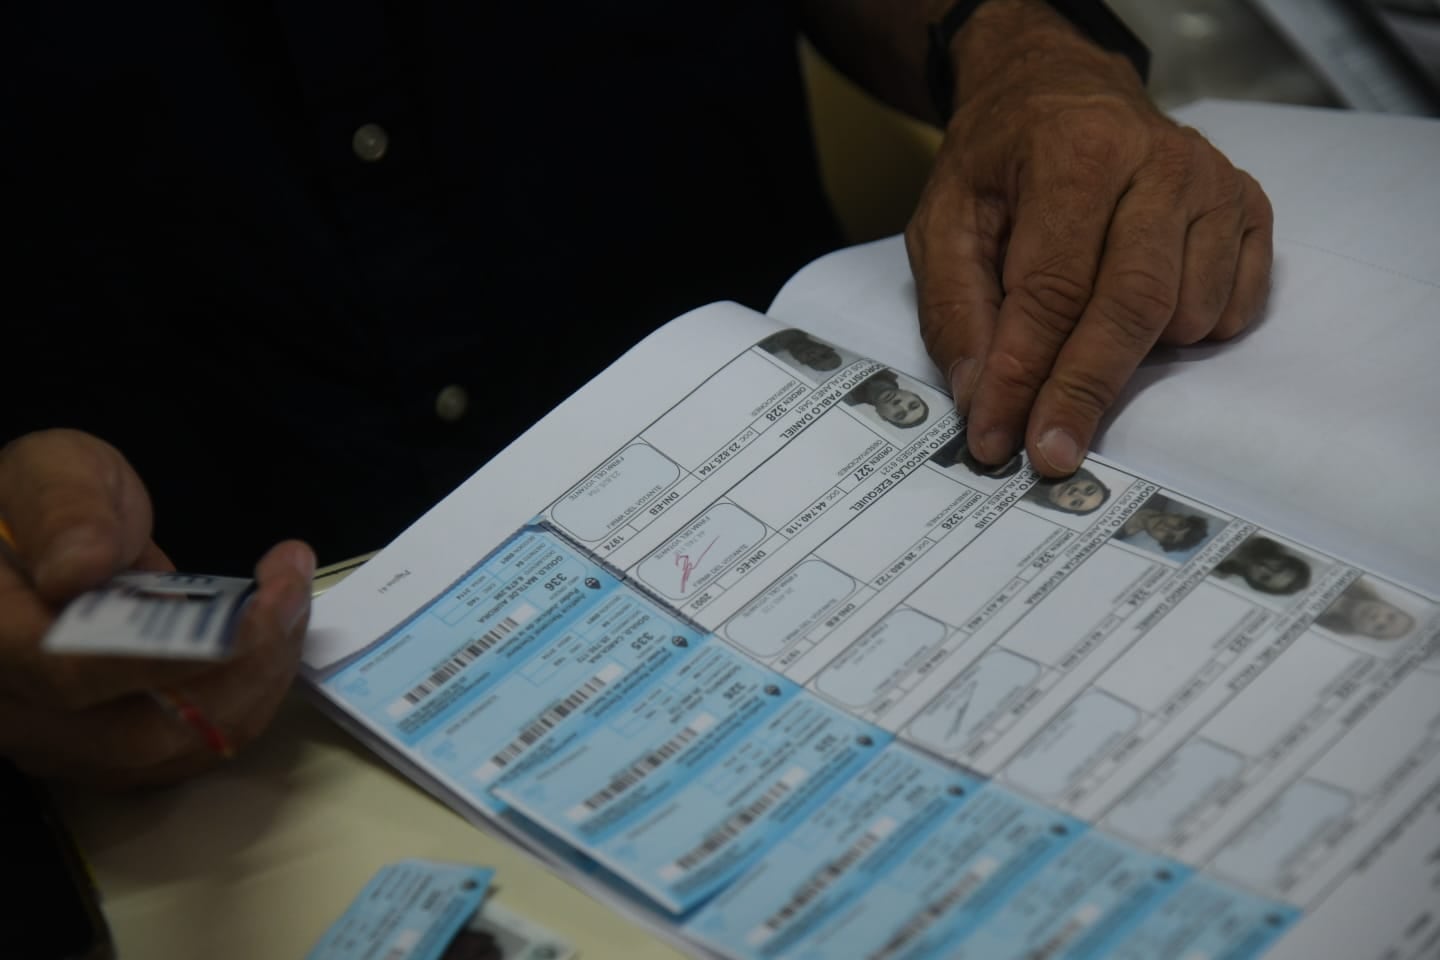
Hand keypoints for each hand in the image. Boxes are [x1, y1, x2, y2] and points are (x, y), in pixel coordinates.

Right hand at [0, 429, 314, 786]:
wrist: (33, 545)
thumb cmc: (43, 501)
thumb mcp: (53, 470)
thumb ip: (64, 510)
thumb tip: (80, 568)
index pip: (71, 672)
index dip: (173, 654)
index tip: (258, 605)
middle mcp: (14, 708)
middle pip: (139, 733)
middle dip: (242, 667)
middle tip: (291, 589)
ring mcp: (55, 742)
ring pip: (174, 752)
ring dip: (255, 683)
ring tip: (291, 601)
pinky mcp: (98, 753)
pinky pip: (185, 754)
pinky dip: (244, 702)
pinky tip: (271, 640)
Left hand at [906, 0, 1272, 474]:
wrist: (1061, 94)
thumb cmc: (1000, 164)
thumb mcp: (944, 221)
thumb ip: (956, 310)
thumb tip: (982, 399)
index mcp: (1077, 150)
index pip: (1053, 289)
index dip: (1023, 373)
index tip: (998, 437)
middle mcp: (1162, 161)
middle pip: (1132, 307)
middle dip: (1084, 391)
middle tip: (1049, 452)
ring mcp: (1216, 185)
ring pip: (1187, 316)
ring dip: (1133, 358)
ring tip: (1084, 336)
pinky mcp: (1250, 209)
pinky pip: (1232, 311)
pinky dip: (1187, 336)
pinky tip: (1142, 313)